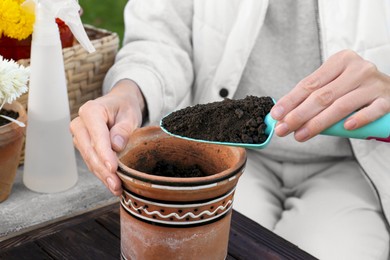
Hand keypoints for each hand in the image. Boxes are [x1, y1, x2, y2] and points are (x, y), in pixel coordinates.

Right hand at [70, 79, 145, 195]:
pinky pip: (91, 162)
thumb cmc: (124, 107)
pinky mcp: (84, 147)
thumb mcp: (130, 114)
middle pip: (90, 151)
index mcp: (91, 111)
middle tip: (116, 184)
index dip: (104, 154)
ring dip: (102, 176)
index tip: (113, 168)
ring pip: (89, 160)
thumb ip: (123, 129)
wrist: (119, 104)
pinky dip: (101, 174)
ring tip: (116, 188)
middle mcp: (80, 124)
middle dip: (103, 170)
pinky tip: (112, 184)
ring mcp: (80, 136)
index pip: (96, 136)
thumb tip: (116, 146)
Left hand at [270, 50, 389, 141]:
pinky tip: (345, 128)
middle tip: (282, 129)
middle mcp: (357, 69)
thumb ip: (314, 96)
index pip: (309, 83)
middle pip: (322, 96)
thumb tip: (283, 116)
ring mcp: (373, 84)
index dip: (290, 100)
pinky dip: (358, 119)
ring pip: (340, 105)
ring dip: (317, 123)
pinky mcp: (387, 100)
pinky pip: (371, 111)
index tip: (275, 115)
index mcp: (341, 61)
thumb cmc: (356, 89)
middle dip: (298, 115)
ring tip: (300, 135)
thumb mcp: (335, 85)